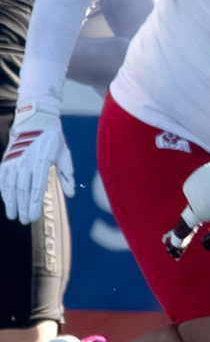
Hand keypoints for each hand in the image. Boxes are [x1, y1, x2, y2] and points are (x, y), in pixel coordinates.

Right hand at [0, 106, 71, 222]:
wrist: (34, 121)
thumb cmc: (52, 139)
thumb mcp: (64, 154)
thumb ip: (67, 175)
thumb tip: (70, 193)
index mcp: (42, 161)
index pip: (37, 186)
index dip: (33, 203)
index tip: (33, 216)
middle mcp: (26, 162)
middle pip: (23, 189)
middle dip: (23, 207)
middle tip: (25, 221)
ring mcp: (14, 161)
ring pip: (11, 185)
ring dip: (11, 202)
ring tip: (13, 215)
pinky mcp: (6, 160)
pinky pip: (3, 178)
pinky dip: (4, 190)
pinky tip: (6, 200)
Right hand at [165, 158, 209, 257]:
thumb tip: (204, 245)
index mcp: (200, 209)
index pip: (184, 229)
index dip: (178, 240)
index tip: (172, 251)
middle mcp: (192, 193)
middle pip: (195, 211)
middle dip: (205, 212)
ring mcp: (196, 179)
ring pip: (199, 197)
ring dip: (209, 198)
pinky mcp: (202, 170)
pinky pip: (204, 184)